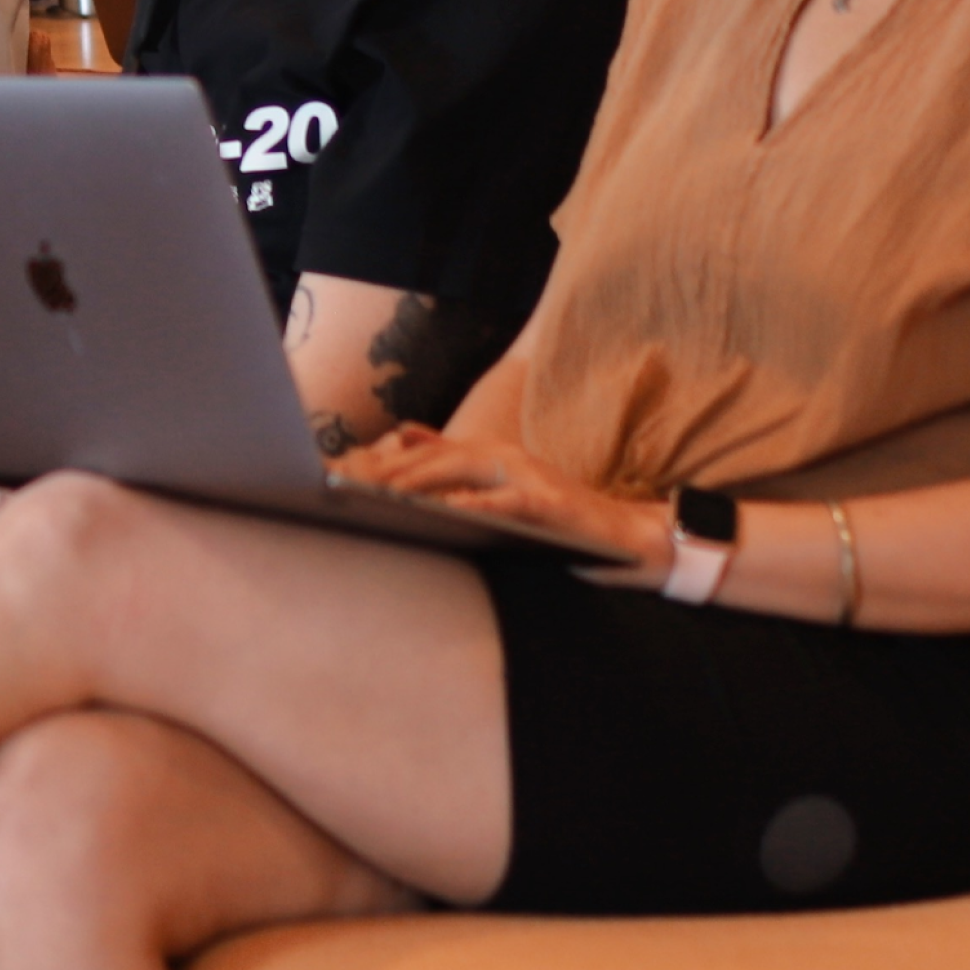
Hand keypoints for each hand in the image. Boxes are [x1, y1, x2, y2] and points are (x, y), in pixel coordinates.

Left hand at [350, 424, 669, 587]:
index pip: (426, 451)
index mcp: (488, 454)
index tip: (343, 474)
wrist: (626, 535)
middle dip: (391, 471)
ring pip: (465, 470)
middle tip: (349, 485)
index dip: (383, 461)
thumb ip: (454, 460)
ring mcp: (528, 475)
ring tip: (382, 492)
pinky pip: (507, 500)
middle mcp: (504, 456)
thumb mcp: (500, 487)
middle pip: (436, 457)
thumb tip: (403, 433)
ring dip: (422, 480)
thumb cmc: (556, 519)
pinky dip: (479, 504)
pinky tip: (450, 511)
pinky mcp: (549, 502)